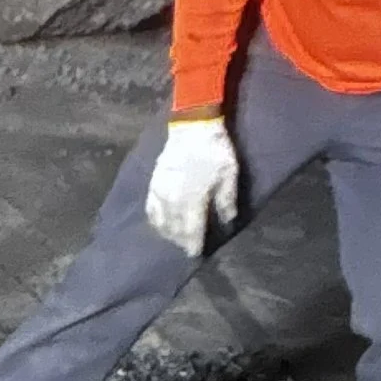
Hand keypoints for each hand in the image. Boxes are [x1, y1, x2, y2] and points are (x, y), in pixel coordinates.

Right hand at [144, 117, 238, 257]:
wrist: (192, 126)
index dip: (193, 245)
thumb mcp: (229, 173)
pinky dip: (155, 221)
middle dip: (182, 240)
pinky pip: (151, 210)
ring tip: (175, 238)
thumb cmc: (215, 150)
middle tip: (187, 246)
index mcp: (193, 200)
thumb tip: (227, 221)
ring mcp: (161, 194)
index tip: (196, 255)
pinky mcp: (153, 185)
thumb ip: (226, 199)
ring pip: (162, 223)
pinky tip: (160, 224)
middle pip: (175, 230)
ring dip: (168, 233)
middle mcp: (174, 202)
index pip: (191, 231)